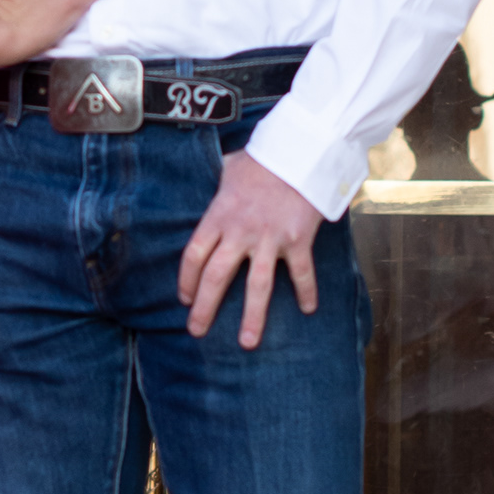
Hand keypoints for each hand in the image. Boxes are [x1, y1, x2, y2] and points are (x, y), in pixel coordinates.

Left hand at [178, 151, 322, 347]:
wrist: (300, 151)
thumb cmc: (265, 157)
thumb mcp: (232, 166)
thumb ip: (222, 180)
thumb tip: (219, 175)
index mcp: (219, 215)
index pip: (193, 255)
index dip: (186, 280)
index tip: (185, 299)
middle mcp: (240, 231)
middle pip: (216, 277)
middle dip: (205, 308)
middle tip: (196, 331)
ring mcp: (270, 238)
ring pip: (256, 285)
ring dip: (252, 317)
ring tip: (247, 343)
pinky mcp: (298, 240)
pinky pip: (302, 273)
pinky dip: (306, 292)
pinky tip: (308, 309)